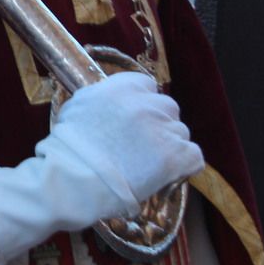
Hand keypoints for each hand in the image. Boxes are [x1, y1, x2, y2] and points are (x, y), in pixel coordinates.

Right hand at [47, 71, 203, 207]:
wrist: (75, 179)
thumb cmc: (69, 147)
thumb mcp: (78, 106)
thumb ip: (101, 97)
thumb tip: (111, 98)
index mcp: (121, 88)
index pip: (147, 85)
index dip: (142, 103)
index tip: (135, 119)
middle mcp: (145, 104)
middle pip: (167, 107)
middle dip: (158, 123)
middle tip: (142, 143)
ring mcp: (163, 129)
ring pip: (180, 132)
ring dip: (169, 145)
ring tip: (149, 163)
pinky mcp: (176, 155)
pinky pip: (194, 156)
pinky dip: (184, 165)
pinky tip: (168, 172)